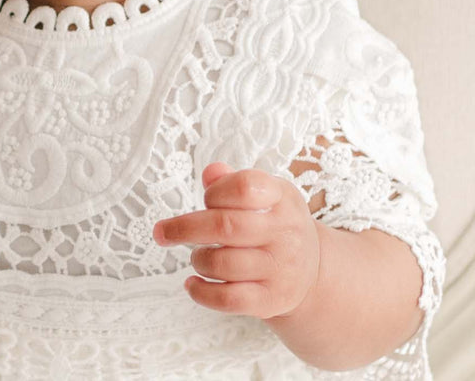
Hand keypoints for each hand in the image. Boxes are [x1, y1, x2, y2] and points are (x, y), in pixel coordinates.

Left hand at [154, 162, 320, 320]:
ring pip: (222, 263)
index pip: (244, 187)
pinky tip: (191, 284)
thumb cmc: (274, 224)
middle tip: (161, 232)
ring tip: (197, 257)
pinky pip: (229, 299)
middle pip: (225, 226)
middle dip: (184, 228)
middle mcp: (285, 233)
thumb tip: (210, 173)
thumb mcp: (264, 194)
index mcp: (282, 198)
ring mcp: (280, 269)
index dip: (216, 192)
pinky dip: (201, 292)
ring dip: (197, 259)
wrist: (313, 273)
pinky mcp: (271, 300)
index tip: (207, 199)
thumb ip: (232, 181)